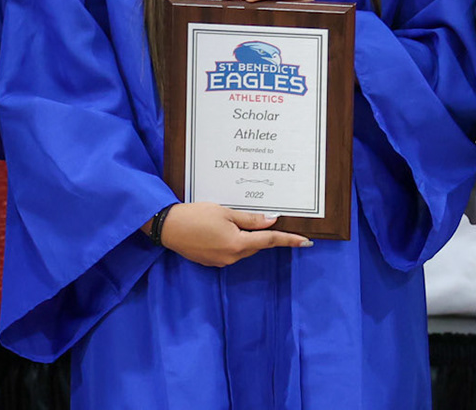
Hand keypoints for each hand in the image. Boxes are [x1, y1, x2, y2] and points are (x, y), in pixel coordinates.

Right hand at [156, 202, 310, 266]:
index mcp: (238, 244)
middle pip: (255, 245)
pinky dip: (232, 241)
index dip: (289, 240)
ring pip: (243, 249)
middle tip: (260, 218)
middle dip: (260, 234)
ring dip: (244, 237)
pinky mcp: (212, 262)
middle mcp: (232, 257)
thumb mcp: (225, 212)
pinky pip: (230, 251)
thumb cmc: (196, 215)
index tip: (306, 242)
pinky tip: (220, 229)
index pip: (269, 241)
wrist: (168, 227)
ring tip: (231, 220)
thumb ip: (250, 219)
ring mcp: (221, 262)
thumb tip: (272, 221)